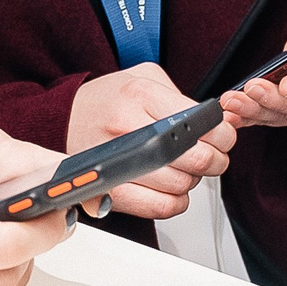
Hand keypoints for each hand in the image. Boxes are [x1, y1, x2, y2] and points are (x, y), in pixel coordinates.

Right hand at [66, 63, 233, 220]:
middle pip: (196, 158)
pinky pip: (161, 208)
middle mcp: (128, 129)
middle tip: (213, 154)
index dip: (223, 133)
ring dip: (194, 180)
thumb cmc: (107, 101)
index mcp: (140, 96)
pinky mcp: (113, 193)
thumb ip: (180, 96)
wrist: (63, 119)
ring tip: (185, 167)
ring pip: (181, 185)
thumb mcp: (144, 78)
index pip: (201, 123)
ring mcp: (119, 163)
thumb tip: (219, 119)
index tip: (223, 134)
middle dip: (216, 159)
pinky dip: (176, 201)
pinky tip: (172, 187)